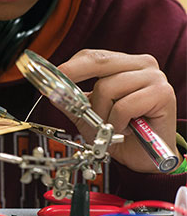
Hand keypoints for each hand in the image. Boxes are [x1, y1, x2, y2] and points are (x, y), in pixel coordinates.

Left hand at [57, 49, 178, 172]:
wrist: (143, 158)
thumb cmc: (121, 133)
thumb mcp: (89, 116)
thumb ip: (73, 102)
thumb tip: (53, 92)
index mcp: (125, 64)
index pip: (93, 56)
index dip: (70, 66)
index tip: (52, 77)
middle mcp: (142, 65)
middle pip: (98, 63)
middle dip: (75, 77)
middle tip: (60, 93)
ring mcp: (154, 78)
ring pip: (108, 87)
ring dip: (102, 113)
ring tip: (111, 126)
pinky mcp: (162, 94)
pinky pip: (124, 105)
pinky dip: (118, 122)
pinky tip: (125, 129)